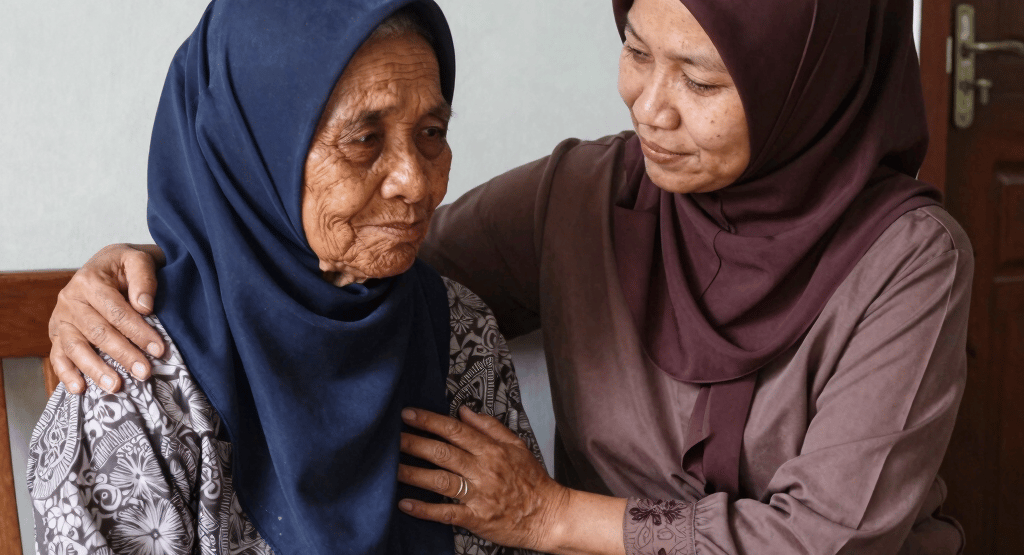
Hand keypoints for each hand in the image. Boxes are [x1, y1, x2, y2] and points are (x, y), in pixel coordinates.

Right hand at [48, 244, 164, 393]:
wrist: (107, 264)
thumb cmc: (126, 266)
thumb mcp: (139, 260)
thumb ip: (143, 278)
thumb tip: (144, 306)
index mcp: (89, 281)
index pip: (116, 312)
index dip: (138, 331)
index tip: (158, 349)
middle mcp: (70, 300)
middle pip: (97, 332)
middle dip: (123, 355)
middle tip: (144, 373)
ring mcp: (61, 318)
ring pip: (75, 347)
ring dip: (95, 369)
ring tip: (116, 386)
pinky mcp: (57, 333)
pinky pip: (57, 356)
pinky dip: (66, 374)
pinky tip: (80, 389)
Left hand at [397, 405, 570, 551]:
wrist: (548, 515)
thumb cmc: (532, 480)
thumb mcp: (516, 445)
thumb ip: (489, 426)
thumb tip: (463, 410)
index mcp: (491, 449)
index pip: (455, 430)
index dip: (429, 421)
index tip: (408, 414)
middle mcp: (483, 469)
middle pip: (443, 452)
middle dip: (414, 444)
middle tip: (391, 438)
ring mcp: (479, 495)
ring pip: (441, 480)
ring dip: (413, 474)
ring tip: (391, 468)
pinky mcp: (477, 518)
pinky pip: (446, 513)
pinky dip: (425, 509)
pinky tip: (405, 504)